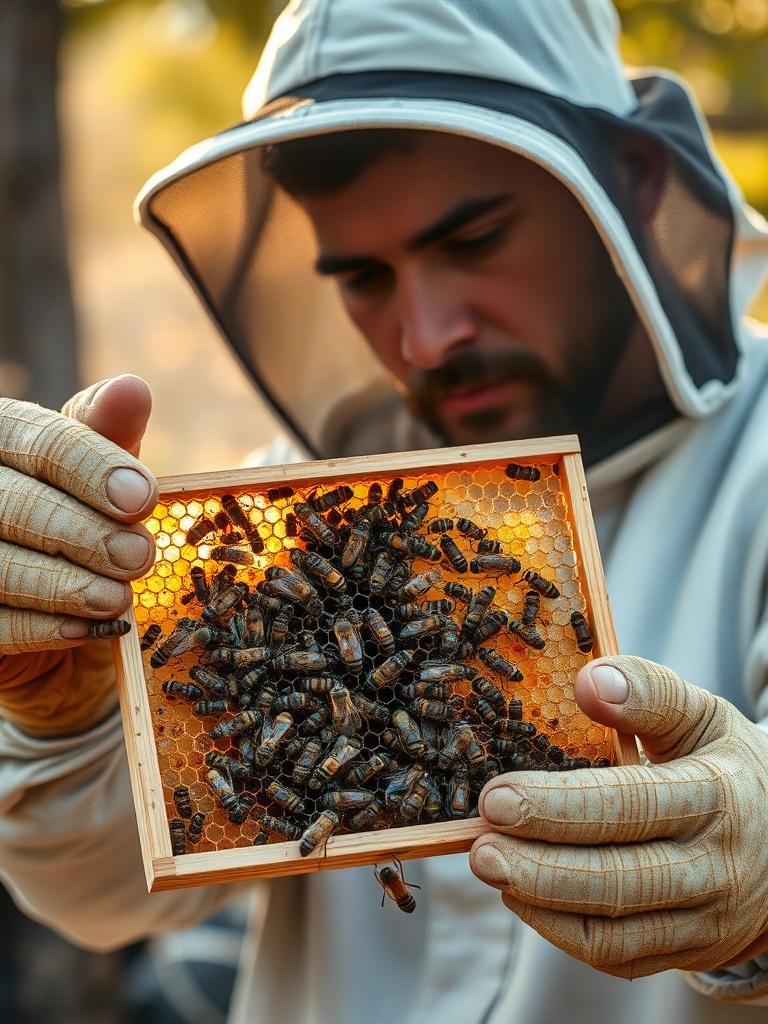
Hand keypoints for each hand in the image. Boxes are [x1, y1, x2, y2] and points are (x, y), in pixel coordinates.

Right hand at [0, 375, 157, 735]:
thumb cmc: (86, 532)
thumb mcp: (107, 484)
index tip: (142, 499)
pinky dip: (40, 628)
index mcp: (5, 437)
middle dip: (85, 533)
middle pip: (14, 501)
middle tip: (138, 557)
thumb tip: (132, 387)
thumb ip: (114, 438)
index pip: (40, 438)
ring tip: (115, 599)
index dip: (93, 467)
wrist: (64, 627)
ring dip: (64, 585)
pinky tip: (82, 630)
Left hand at [469, 655, 767, 977]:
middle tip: (480, 847)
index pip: (631, 805)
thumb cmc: (726, 764)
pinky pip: (622, 956)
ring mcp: (708, 918)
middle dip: (541, 866)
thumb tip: (588, 681)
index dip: (559, 805)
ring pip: (618, 930)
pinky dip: (564, 934)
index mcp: (717, 795)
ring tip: (492, 869)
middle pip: (620, 877)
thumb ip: (648, 692)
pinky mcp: (692, 950)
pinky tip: (524, 896)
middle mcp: (717, 865)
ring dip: (544, 903)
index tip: (496, 797)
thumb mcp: (701, 715)